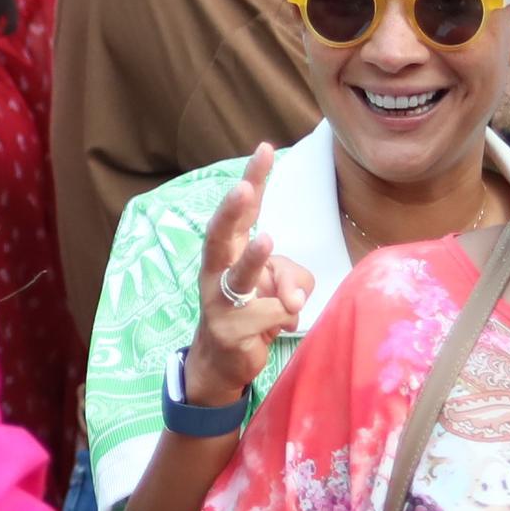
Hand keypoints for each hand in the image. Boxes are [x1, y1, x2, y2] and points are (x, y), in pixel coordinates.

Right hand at [185, 143, 317, 411]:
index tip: (265, 149)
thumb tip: (293, 300)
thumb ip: (291, 278)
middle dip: (233, 210)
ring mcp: (219, 299)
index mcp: (228, 251)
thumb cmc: (252, 310)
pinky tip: (279, 328)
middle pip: (222, 234)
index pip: (243, 210)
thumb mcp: (277, 286)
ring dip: (256, 258)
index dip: (254, 179)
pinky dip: (285, 319)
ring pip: (242, 274)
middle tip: (243, 189)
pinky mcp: (229, 329)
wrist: (221, 362)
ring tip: (267, 241)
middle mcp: (216, 270)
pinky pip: (271, 314)